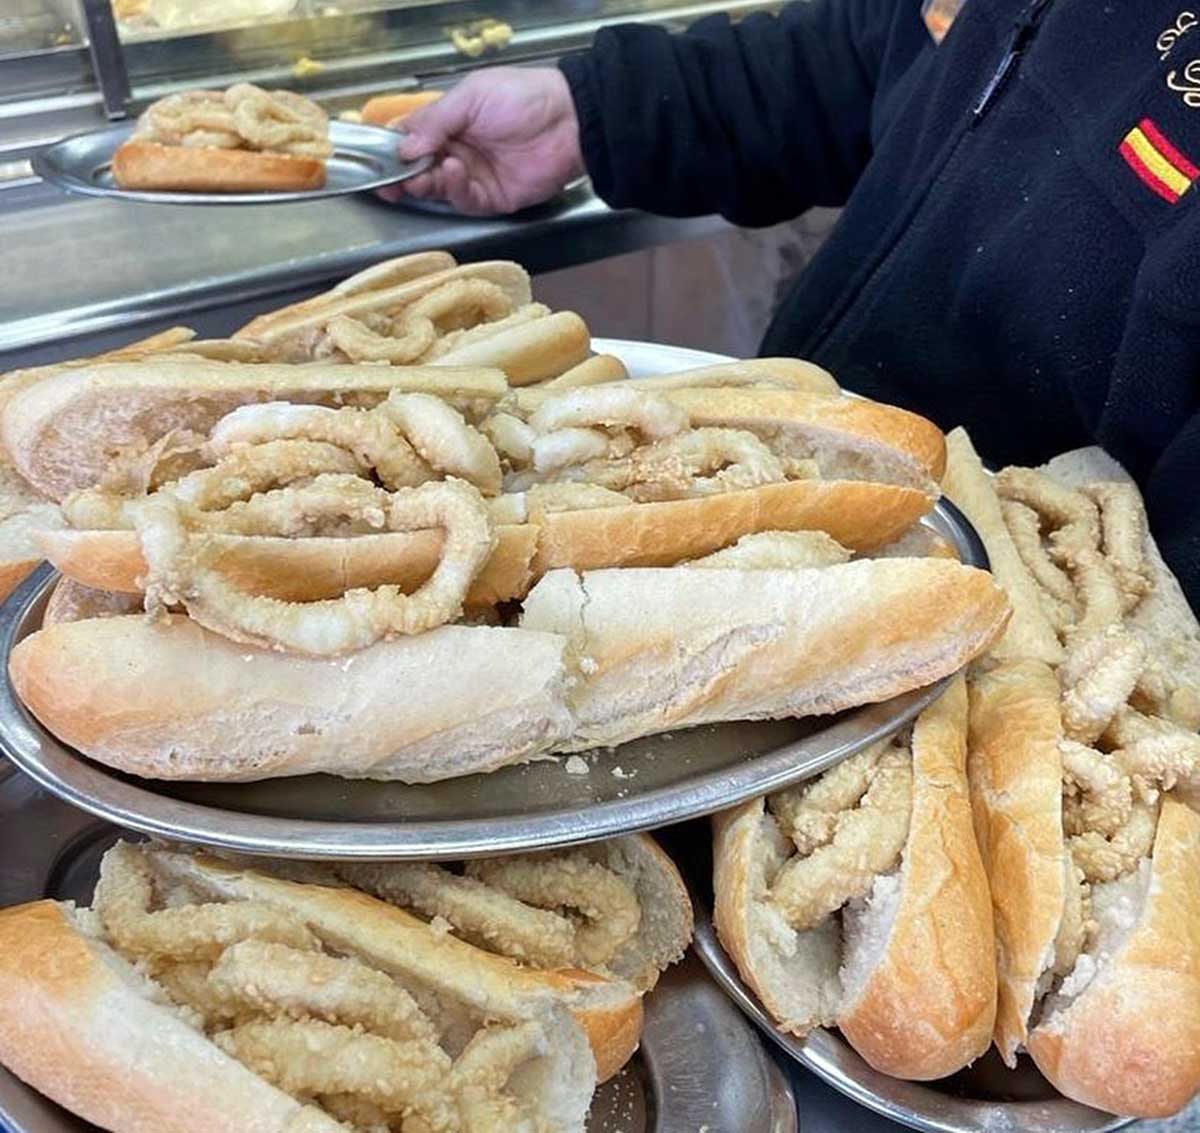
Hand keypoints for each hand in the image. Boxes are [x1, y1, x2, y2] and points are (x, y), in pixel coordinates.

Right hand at [381, 67, 584, 215]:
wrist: (568, 122)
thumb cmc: (522, 98)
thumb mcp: (471, 96)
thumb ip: (436, 120)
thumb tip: (404, 146)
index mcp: (450, 121)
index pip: (412, 137)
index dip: (393, 149)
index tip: (376, 158)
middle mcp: (458, 150)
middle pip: (419, 168)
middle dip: (402, 174)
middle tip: (390, 179)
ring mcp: (473, 176)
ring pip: (437, 187)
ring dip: (425, 182)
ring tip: (421, 172)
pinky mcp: (491, 198)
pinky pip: (463, 200)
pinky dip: (453, 188)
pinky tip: (453, 171)